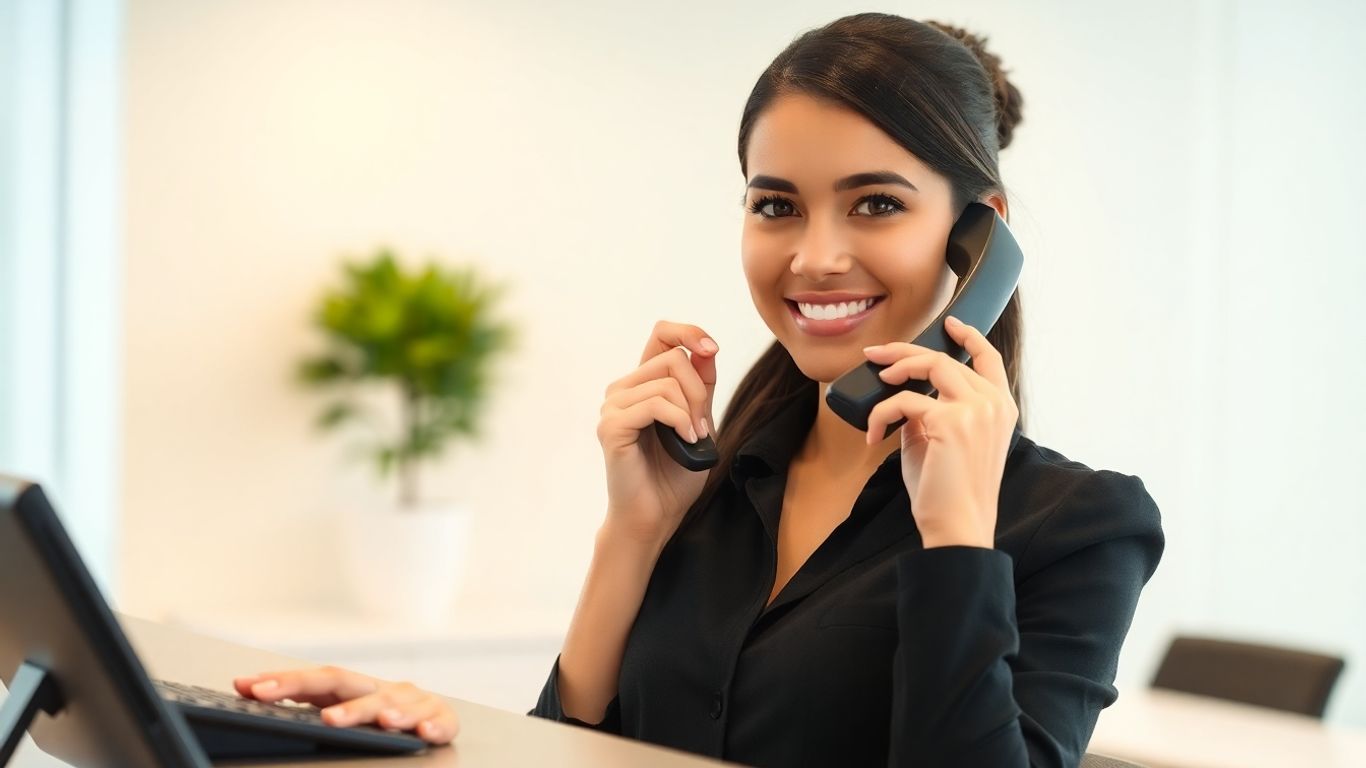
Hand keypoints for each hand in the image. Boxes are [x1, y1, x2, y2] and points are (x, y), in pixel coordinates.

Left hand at [233, 666, 457, 744]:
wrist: (430, 720)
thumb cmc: (374, 718)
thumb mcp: (336, 710)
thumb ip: (295, 702)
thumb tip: (243, 686)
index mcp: (351, 686)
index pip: (316, 679)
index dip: (285, 682)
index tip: (250, 688)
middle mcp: (381, 687)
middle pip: (352, 686)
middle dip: (333, 698)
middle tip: (320, 717)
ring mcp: (412, 700)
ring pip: (395, 702)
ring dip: (384, 712)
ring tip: (379, 722)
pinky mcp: (441, 717)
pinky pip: (440, 719)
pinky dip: (433, 723)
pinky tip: (423, 731)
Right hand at [597, 320, 718, 546]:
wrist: (656, 516)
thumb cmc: (674, 475)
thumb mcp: (698, 422)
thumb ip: (700, 387)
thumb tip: (706, 348)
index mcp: (642, 385)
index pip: (661, 335)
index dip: (689, 333)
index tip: (712, 349)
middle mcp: (623, 390)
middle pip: (672, 359)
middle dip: (699, 390)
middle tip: (702, 426)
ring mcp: (613, 407)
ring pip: (666, 382)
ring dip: (691, 412)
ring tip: (693, 438)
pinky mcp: (612, 426)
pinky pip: (655, 404)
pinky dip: (679, 421)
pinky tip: (686, 440)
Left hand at [861, 315, 1017, 548]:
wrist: (957, 525)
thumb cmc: (947, 491)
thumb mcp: (940, 441)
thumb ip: (931, 413)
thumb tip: (904, 394)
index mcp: (1000, 409)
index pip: (989, 359)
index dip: (969, 336)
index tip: (949, 323)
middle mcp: (993, 403)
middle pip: (946, 357)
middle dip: (906, 351)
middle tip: (876, 353)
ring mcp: (976, 409)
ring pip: (930, 365)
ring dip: (895, 368)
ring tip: (876, 379)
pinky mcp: (951, 420)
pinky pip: (903, 400)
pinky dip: (881, 413)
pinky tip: (872, 433)